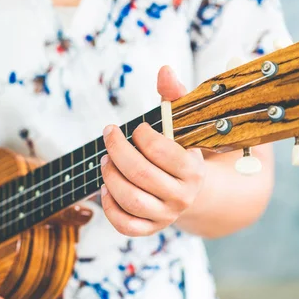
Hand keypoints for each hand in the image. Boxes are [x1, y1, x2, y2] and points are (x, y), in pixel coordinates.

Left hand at [100, 66, 205, 235]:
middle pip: (141, 175)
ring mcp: (165, 215)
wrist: (189, 191)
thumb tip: (164, 70)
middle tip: (109, 136)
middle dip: (117, 151)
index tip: (135, 128)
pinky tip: (106, 188)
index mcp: (193, 170)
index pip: (164, 152)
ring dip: (110, 176)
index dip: (143, 136)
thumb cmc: (178, 151)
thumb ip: (174, 96)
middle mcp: (182, 197)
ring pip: (130, 199)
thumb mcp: (181, 124)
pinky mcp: (149, 228)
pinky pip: (125, 225)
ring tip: (105, 161)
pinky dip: (109, 207)